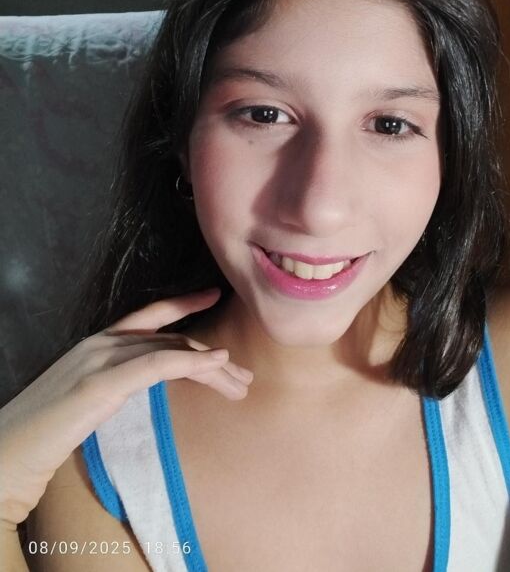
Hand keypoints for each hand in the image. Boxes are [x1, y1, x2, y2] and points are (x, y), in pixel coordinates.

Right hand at [0, 288, 251, 529]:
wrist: (7, 455)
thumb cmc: (45, 433)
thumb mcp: (87, 399)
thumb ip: (116, 382)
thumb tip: (147, 382)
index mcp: (97, 343)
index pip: (148, 316)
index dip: (182, 303)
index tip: (212, 295)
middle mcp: (100, 343)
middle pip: (170, 340)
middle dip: (211, 357)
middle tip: (243, 377)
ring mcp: (100, 359)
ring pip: (170, 352)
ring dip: (212, 368)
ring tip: (239, 385)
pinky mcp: (101, 383)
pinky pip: (157, 366)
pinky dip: (191, 362)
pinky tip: (217, 366)